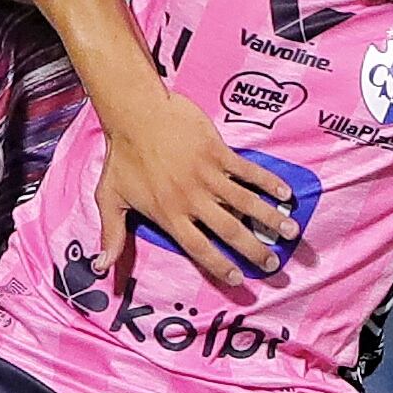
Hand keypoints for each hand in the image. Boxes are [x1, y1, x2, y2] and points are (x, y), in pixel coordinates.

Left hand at [93, 89, 295, 290]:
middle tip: (273, 264)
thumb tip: (101, 268)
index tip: (238, 278)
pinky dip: (267, 182)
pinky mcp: (217, 152)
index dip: (219, 266)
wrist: (135, 114)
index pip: (198, 248)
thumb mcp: (109, 198)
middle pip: (229, 231)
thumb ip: (111, 235)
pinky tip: (285, 194)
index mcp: (168, 214)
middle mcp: (191, 199)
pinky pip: (248, 171)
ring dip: (270, 218)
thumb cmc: (122, 157)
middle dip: (254, 249)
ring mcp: (207, 175)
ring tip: (291, 232)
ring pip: (245, 203)